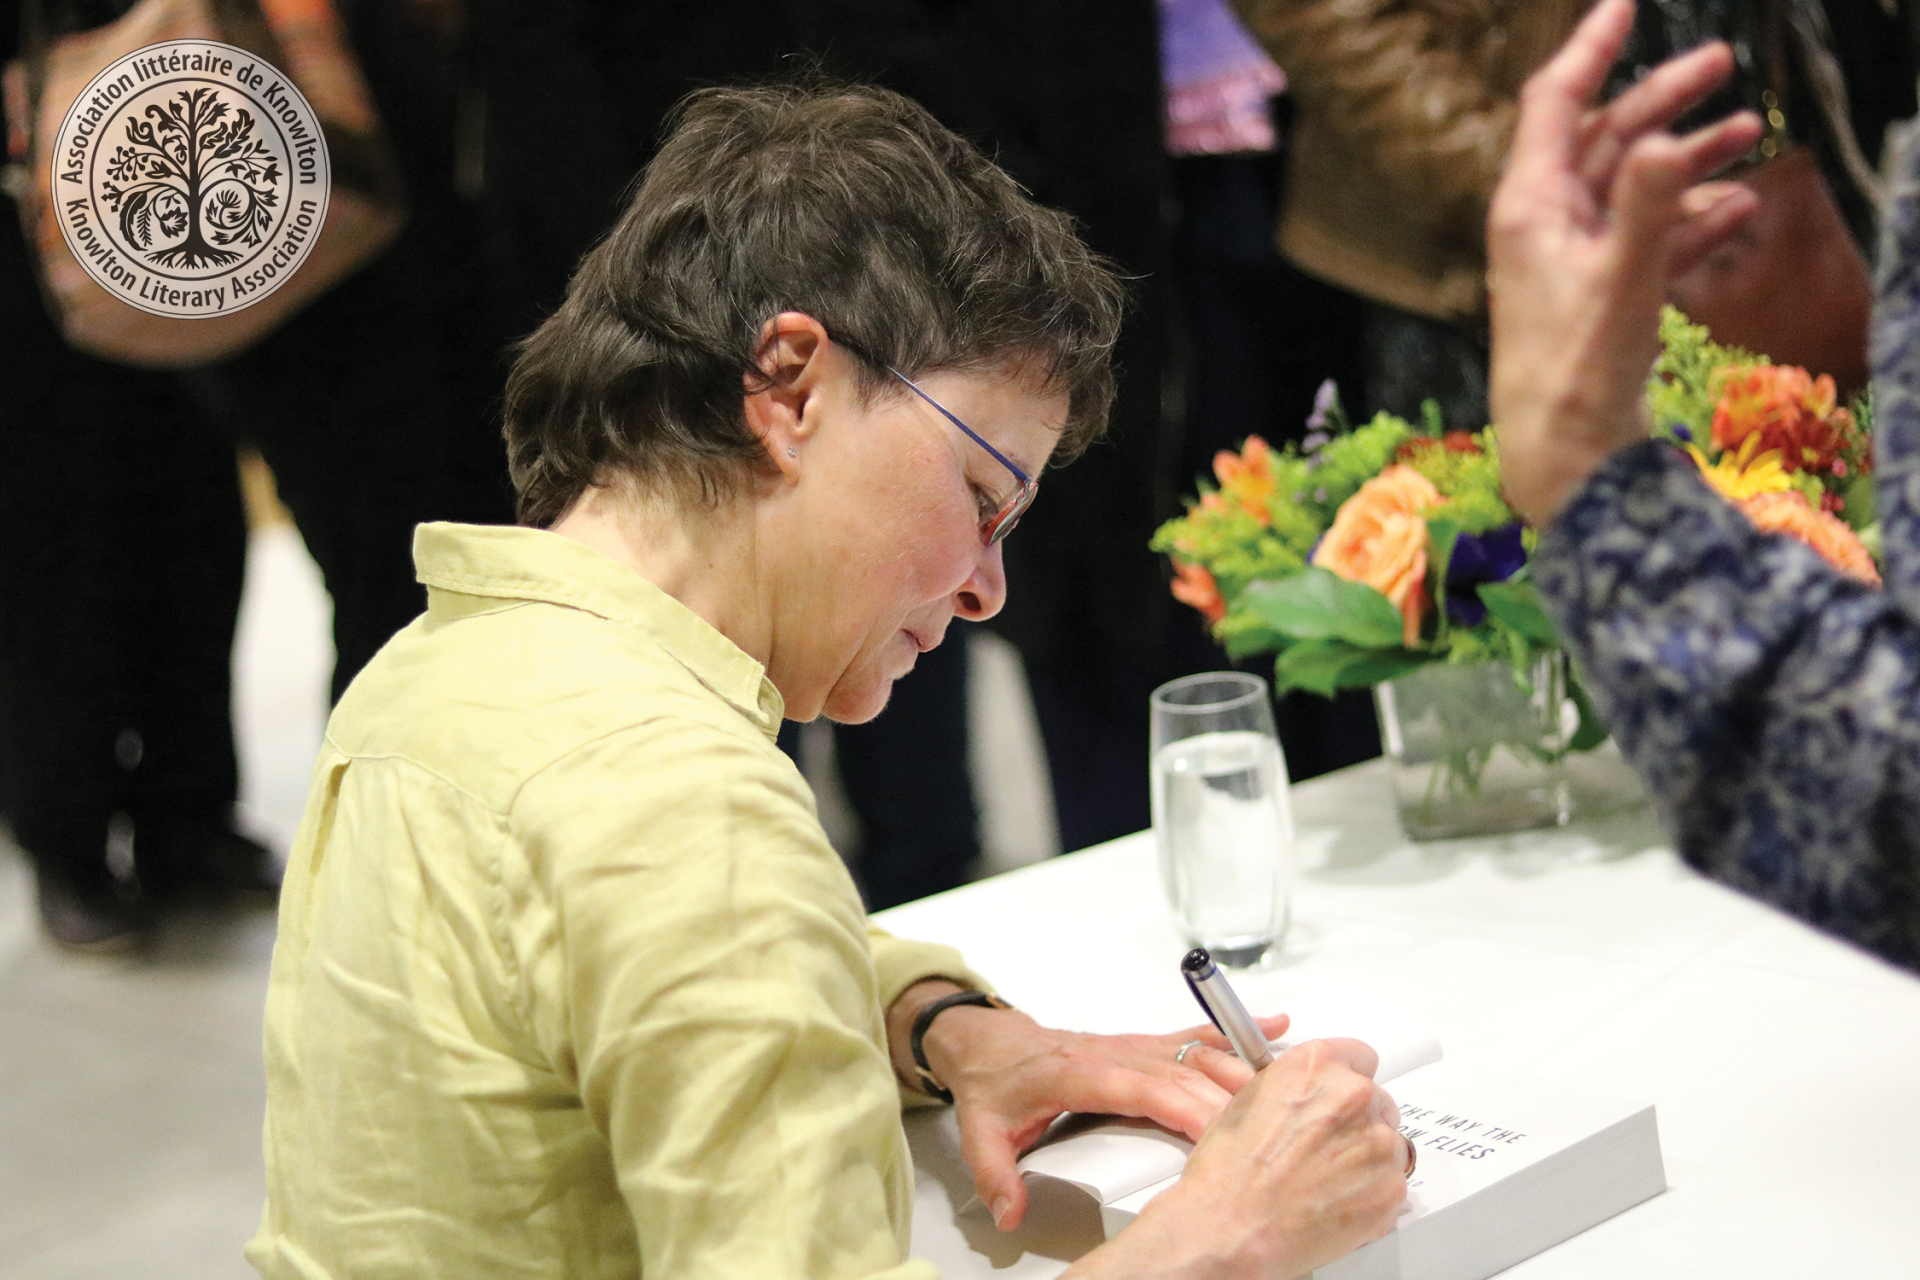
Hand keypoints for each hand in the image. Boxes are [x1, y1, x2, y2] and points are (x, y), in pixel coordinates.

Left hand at [897, 982, 1288, 1231]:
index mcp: (1080, 1073)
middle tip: (1270, 1127)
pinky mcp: (1144, 1044)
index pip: (1140, 1088)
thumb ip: (996, 1175)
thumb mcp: (981, 1132)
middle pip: (1182, 1072)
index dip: (1181, 1106)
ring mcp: (1133, 1045)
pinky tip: (1277, 1027)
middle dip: (1226, 1098)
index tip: (1216, 1132)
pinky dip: (1237, 1030)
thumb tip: (1011, 1211)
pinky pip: (1195, 1034)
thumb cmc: (994, 1082)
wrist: (988, 1041)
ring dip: (1242, 1066)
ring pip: (1197, 1051)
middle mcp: (1115, 1053)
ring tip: (1289, 1086)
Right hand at [1067, 1039, 1406, 1279]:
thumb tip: (1309, 1094)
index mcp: (1317, 1067)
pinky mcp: (1391, 1187)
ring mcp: (1377, 1143)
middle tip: (1325, 1149)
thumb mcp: (1249, 1101)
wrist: (1232, 1226)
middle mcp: (1353, 1097)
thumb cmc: (1229, 1172)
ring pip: (1387, 1143)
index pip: (1360, 1056)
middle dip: (1356, 1122)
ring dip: (1365, 1158)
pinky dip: (1371, 1193)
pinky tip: (1335, 1201)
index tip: (1342, 1096)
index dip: (1347, 1080)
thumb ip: (1294, 1087)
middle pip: (1377, 1101)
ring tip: (1326, 1181)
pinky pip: (1392, 1183)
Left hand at [1488, 0, 1761, 524]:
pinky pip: (1645, 239)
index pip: (1556, 103)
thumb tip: (1667, 139)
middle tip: (1723, 62)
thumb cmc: (1578, 373)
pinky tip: (1739, 210)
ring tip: (1751, 135)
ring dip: (1687, 160)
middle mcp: (1543, 225)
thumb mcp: (1622, 283)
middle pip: (1604, 138)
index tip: (1628, 3)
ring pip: (1632, 188)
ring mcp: (1569, 261)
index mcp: (1529, 207)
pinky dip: (1688, 221)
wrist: (1564, 459)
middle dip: (1662, 99)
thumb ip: (1650, 209)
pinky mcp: (1596, 296)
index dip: (1590, 48)